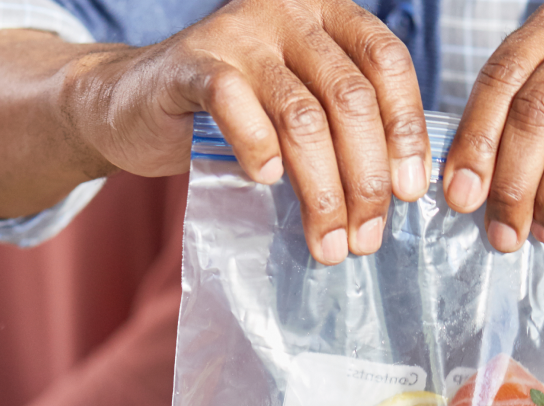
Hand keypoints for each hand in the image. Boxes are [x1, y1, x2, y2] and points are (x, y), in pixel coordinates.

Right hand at [0, 0, 431, 264]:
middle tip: (366, 239)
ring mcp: (240, 32)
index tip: (409, 194)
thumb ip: (346, 127)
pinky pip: (235, 104)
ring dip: (322, 191)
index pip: (388, 63)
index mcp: (330, 15)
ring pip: (301, 116)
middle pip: (350, 98)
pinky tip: (266, 183)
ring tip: (327, 244)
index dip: (406, 131)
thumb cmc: (236, 112)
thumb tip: (399, 195)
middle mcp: (290, 12)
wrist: (134, 102)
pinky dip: (257, 149)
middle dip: (365, 179)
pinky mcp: (191, 62)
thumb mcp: (302, 107)